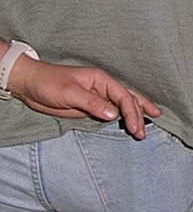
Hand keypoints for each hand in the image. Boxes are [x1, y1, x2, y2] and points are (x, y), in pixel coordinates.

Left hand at [7, 55, 161, 138]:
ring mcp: (97, 98)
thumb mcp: (70, 93)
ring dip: (134, 116)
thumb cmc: (49, 83)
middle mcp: (103, 88)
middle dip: (138, 115)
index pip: (124, 96)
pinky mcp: (90, 108)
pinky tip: (129, 124)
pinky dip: (122, 119)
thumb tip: (114, 114)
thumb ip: (92, 103)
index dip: (132, 112)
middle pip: (128, 100)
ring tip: (144, 129)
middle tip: (143, 132)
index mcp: (101, 80)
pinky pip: (110, 114)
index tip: (134, 128)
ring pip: (122, 107)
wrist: (30, 85)